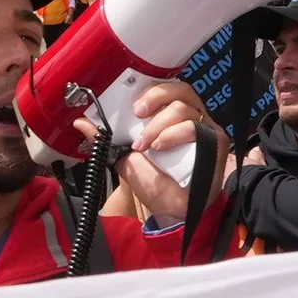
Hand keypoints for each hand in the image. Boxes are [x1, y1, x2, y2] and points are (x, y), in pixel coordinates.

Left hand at [116, 80, 227, 224]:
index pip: (167, 87)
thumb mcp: (123, 157)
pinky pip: (195, 127)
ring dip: (158, 125)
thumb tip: (82, 122)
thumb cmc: (153, 181)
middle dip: (155, 97)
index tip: (131, 102)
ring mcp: (205, 128)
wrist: (170, 209)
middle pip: (180, 90)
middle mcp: (191, 118)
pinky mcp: (215, 142)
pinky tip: (160, 147)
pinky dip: (173, 135)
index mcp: (171, 115)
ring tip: (146, 144)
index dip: (150, 88)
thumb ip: (105, 138)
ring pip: (184, 108)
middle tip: (137, 113)